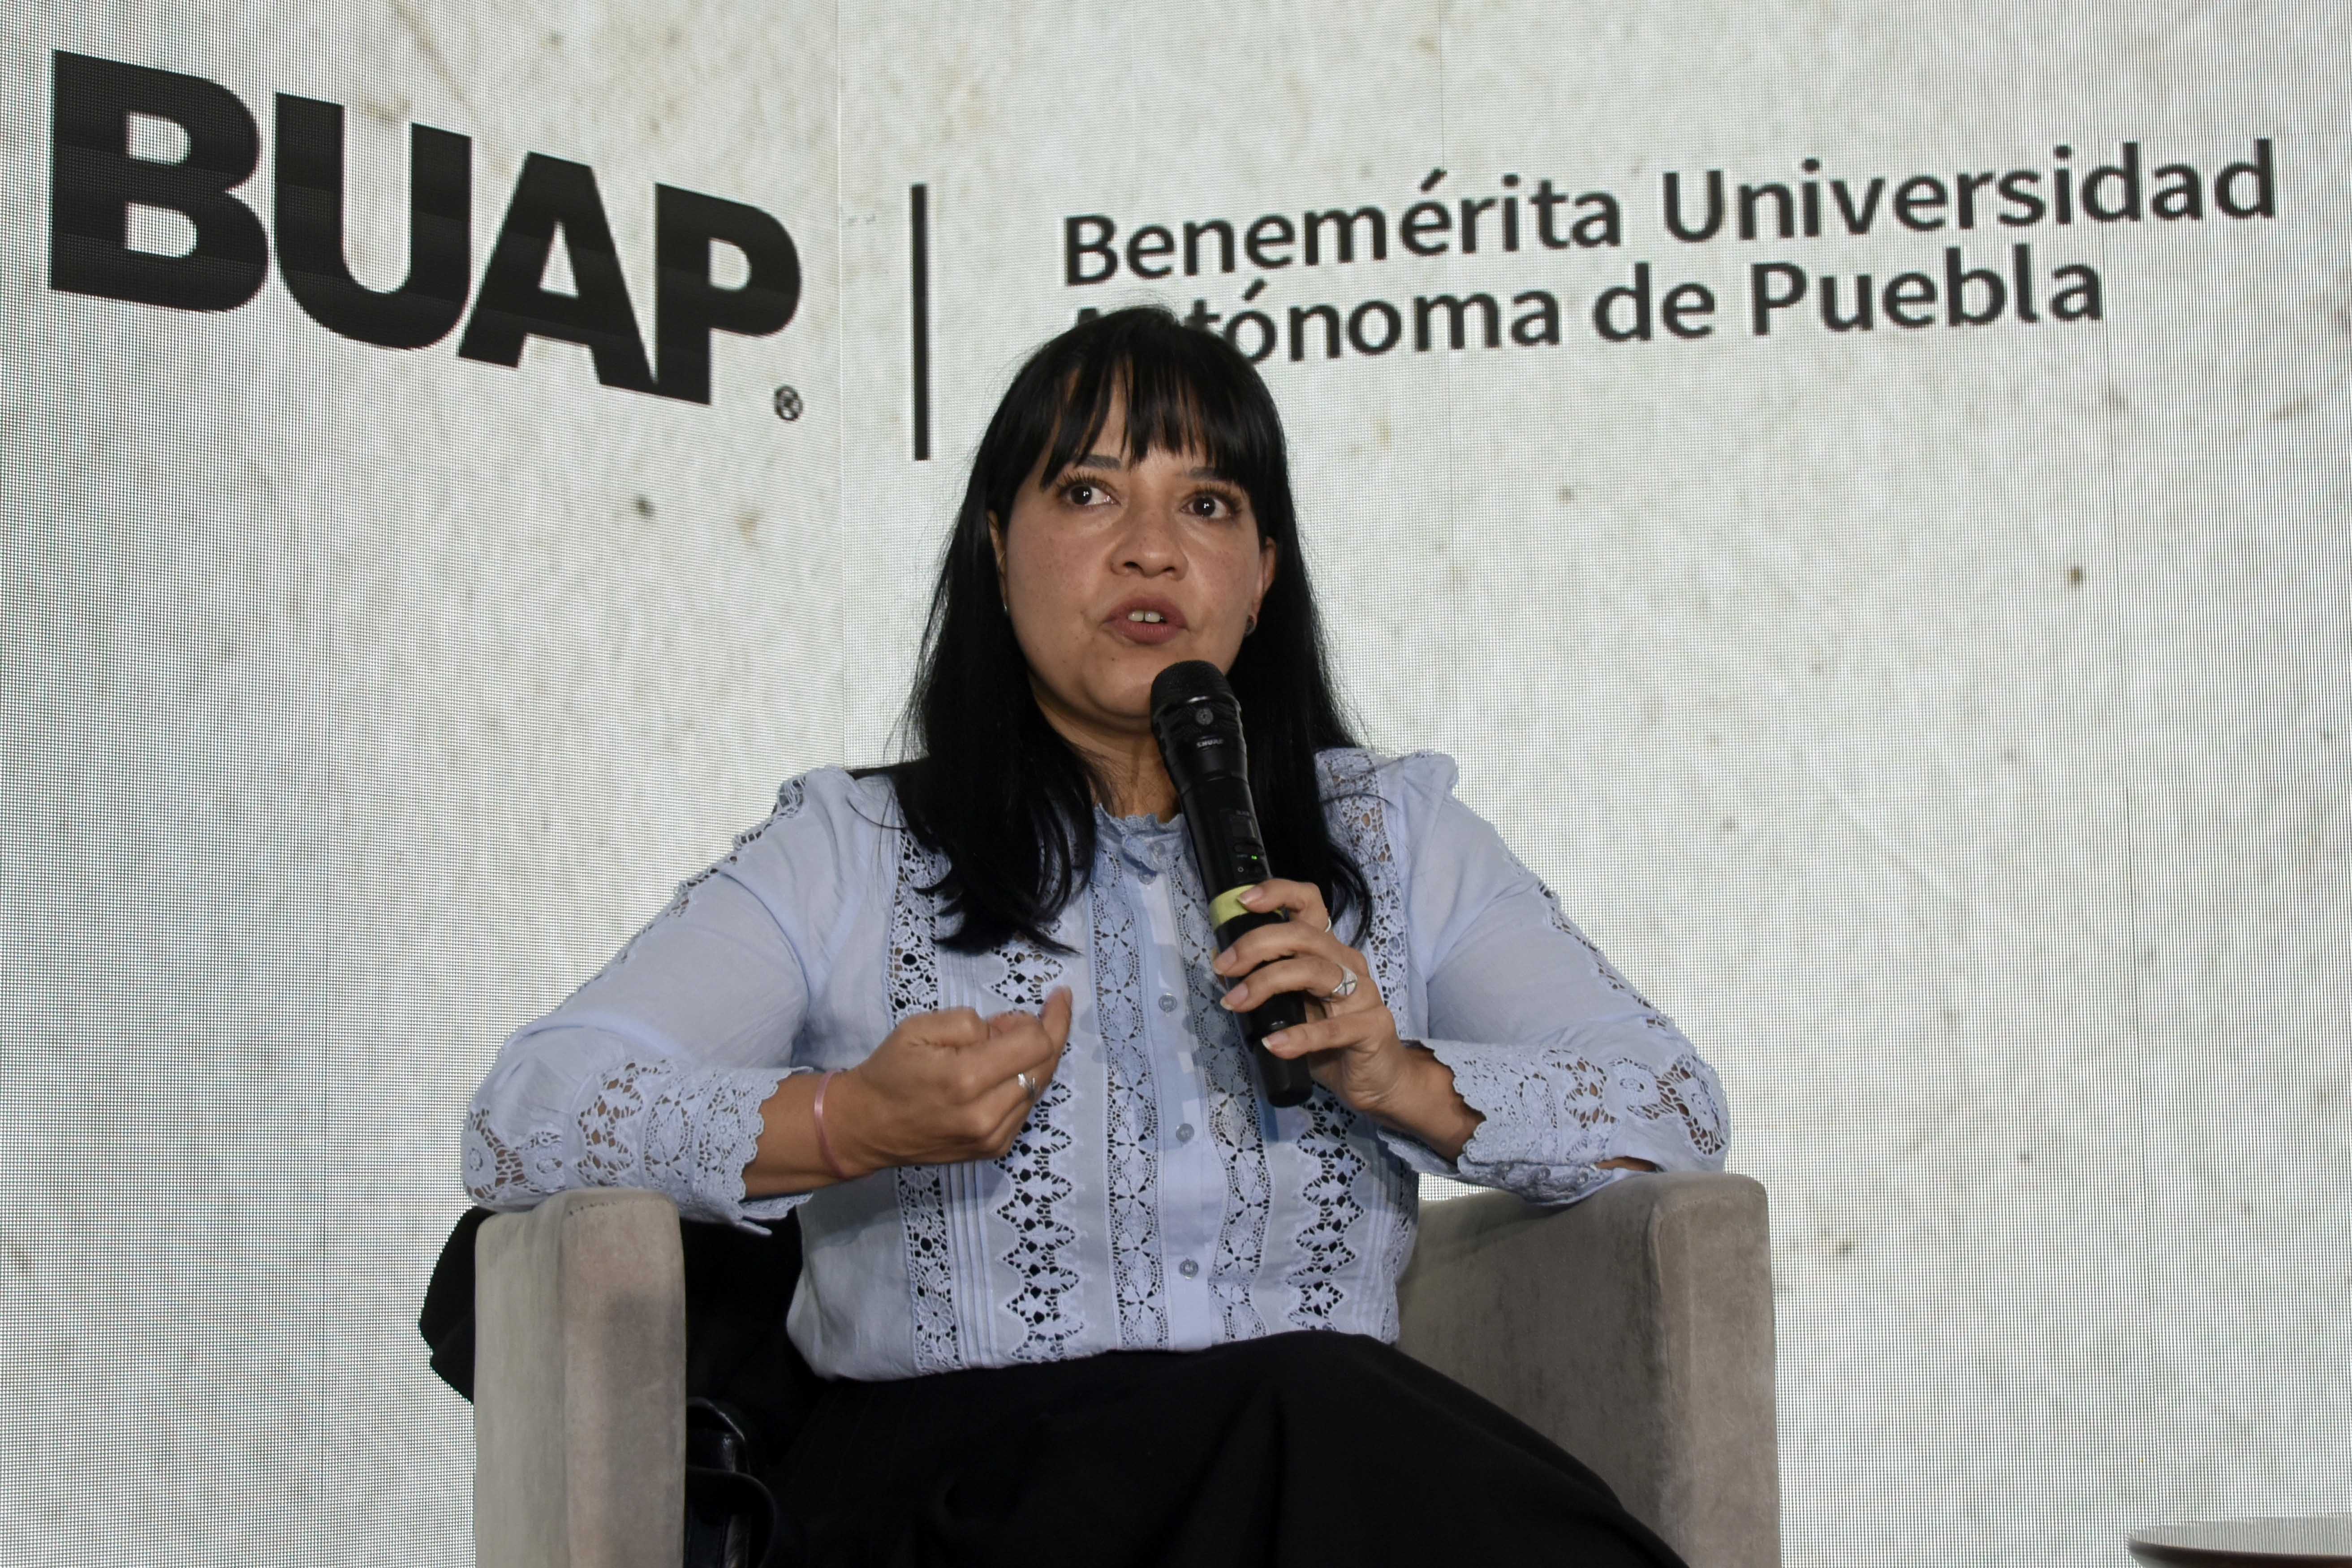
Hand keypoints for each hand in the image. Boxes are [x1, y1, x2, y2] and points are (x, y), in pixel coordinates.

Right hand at [826, 988, 1071, 1173]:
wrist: (867, 1128)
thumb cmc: (890, 1071)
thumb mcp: (920, 1027)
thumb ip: (970, 1023)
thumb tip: (1008, 1031)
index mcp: (966, 1079)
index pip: (1036, 1043)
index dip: (1049, 1017)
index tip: (1052, 997)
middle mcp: (987, 1114)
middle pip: (1047, 1065)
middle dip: (1047, 1033)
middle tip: (1032, 1015)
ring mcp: (994, 1137)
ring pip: (1041, 1086)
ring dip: (1033, 1059)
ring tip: (1002, 1045)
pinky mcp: (995, 1148)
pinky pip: (1027, 1107)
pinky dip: (1024, 1082)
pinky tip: (1001, 1070)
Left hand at [1212, 879, 1420, 1119]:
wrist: (1377, 1079)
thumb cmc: (1330, 1040)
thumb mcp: (1292, 1007)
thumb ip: (1266, 984)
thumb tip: (1221, 963)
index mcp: (1328, 951)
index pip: (1310, 905)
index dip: (1279, 893)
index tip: (1245, 901)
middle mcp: (1347, 964)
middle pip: (1303, 936)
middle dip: (1257, 945)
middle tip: (1224, 967)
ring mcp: (1363, 994)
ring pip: (1314, 971)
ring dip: (1267, 983)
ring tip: (1236, 1003)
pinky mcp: (1372, 1027)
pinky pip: (1333, 1028)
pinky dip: (1299, 1037)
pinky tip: (1274, 1044)